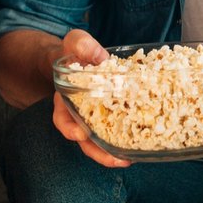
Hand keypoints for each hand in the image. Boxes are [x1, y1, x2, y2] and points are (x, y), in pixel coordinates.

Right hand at [50, 29, 130, 168]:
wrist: (83, 57)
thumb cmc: (77, 52)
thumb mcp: (75, 42)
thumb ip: (82, 45)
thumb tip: (98, 56)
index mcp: (66, 98)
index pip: (62, 118)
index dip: (69, 128)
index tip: (79, 134)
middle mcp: (79, 113)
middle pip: (84, 140)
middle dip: (98, 152)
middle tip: (115, 159)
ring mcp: (95, 117)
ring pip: (100, 141)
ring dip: (112, 153)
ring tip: (128, 159)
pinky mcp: (113, 115)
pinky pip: (116, 131)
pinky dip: (126, 139)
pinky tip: (139, 145)